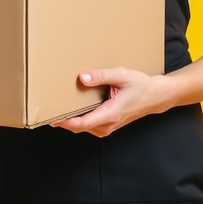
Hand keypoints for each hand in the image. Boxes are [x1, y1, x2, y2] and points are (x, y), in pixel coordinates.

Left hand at [52, 67, 171, 137]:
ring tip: (57, 106)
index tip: (50, 116)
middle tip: (47, 108)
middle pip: (78, 127)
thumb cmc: (140, 86)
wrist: (155, 96)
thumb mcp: (121, 75)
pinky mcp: (107, 125)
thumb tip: (82, 78)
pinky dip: (78, 119)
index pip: (81, 124)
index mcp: (110, 114)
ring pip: (82, 127)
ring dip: (70, 120)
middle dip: (62, 120)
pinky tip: (72, 107)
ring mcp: (107, 127)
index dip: (64, 122)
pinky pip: (88, 125)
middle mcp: (107, 125)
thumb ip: (101, 76)